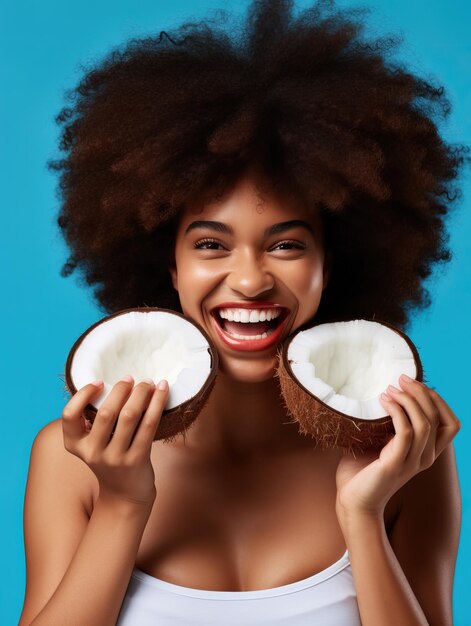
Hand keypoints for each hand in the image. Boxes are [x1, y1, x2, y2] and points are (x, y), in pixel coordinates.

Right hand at [62, 376, 168, 505]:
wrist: (125, 495)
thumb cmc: (111, 459)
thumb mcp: (95, 443)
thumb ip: (96, 421)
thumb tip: (118, 383)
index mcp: (76, 445)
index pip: (69, 415)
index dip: (82, 395)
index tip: (99, 382)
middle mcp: (92, 453)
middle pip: (106, 412)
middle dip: (121, 389)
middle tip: (131, 378)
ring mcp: (115, 458)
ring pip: (129, 416)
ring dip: (142, 393)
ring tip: (149, 382)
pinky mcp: (137, 460)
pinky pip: (149, 424)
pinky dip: (157, 403)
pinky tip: (162, 390)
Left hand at [335, 374, 460, 520]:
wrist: (353, 502)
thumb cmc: (363, 472)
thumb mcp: (381, 443)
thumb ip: (388, 425)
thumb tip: (382, 395)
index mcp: (427, 452)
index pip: (450, 423)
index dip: (437, 399)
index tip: (413, 383)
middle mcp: (425, 458)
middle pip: (439, 418)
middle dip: (422, 392)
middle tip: (401, 378)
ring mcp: (412, 462)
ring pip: (425, 423)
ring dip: (409, 400)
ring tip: (390, 389)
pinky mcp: (394, 464)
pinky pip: (405, 432)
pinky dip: (396, 411)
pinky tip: (383, 401)